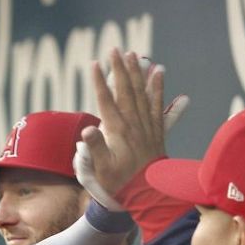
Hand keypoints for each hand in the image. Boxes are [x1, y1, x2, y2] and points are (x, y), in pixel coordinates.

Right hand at [76, 49, 184, 206]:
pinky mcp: (156, 130)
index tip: (94, 63)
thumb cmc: (119, 184)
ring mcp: (146, 125)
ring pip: (142, 92)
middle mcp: (133, 123)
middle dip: (120, 68)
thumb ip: (95, 149)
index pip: (106, 100)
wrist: (147, 195)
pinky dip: (158, 87)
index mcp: (117, 130)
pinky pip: (158, 103)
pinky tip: (159, 73)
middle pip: (126, 90)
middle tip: (115, 49)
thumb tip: (86, 132)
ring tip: (134, 54)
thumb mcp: (101, 169)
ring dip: (137, 72)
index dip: (99, 81)